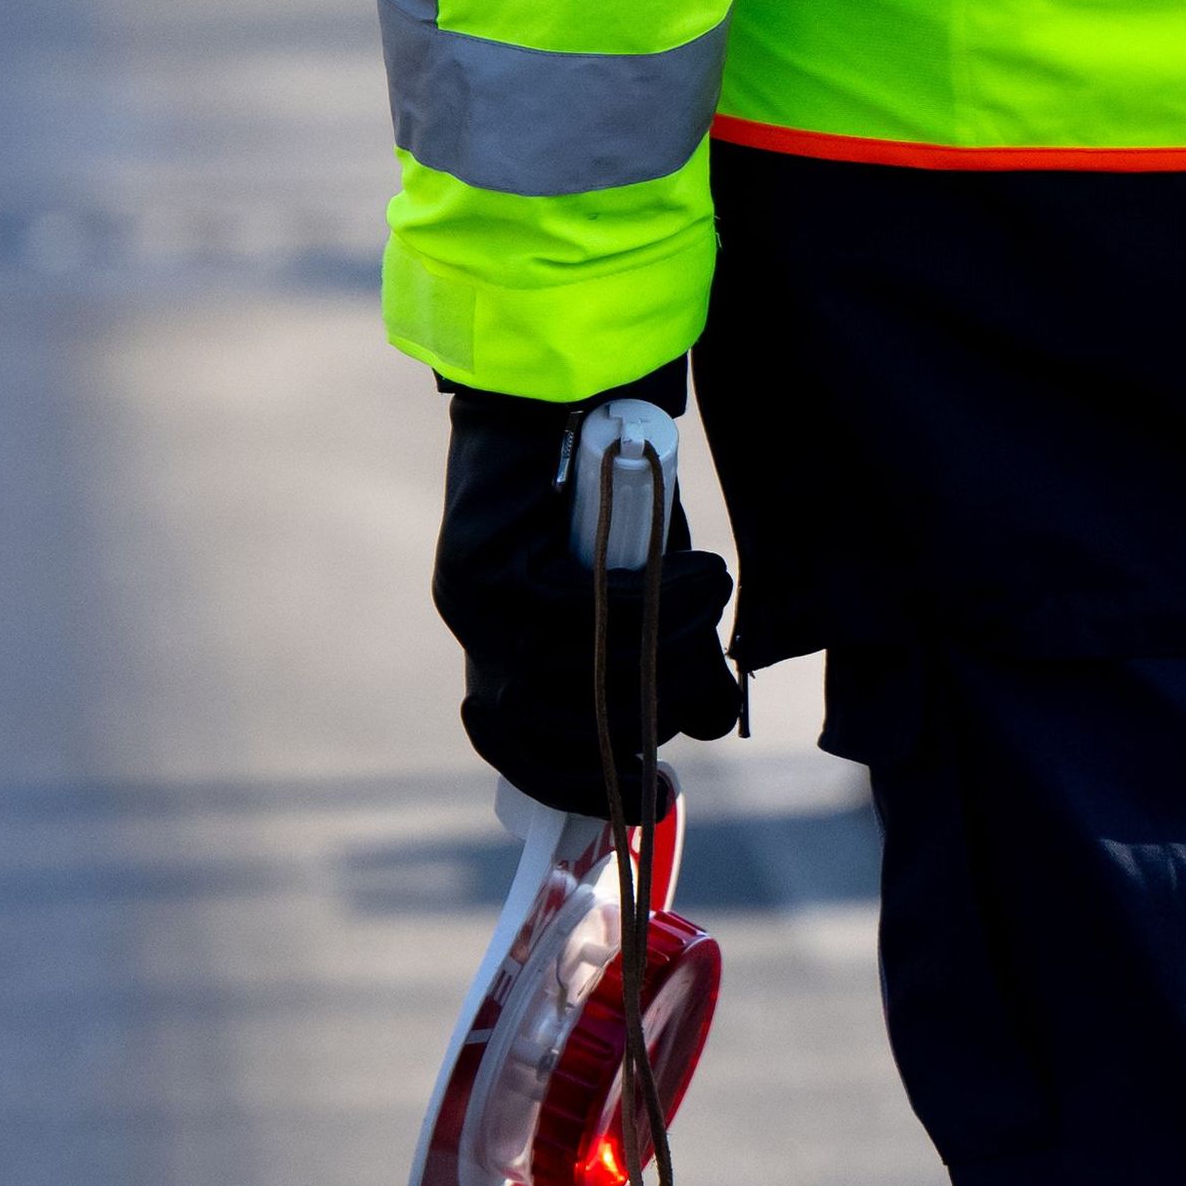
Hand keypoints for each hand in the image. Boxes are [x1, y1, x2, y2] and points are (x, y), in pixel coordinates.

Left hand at [431, 372, 745, 815]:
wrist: (564, 390)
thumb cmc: (608, 495)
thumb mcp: (646, 591)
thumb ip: (669, 656)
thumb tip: (707, 727)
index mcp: (503, 655)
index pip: (521, 754)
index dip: (581, 782)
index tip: (650, 795)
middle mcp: (478, 634)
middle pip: (558, 718)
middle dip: (642, 711)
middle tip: (701, 677)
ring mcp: (473, 598)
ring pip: (572, 665)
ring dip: (659, 645)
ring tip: (712, 602)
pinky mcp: (484, 555)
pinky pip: (575, 606)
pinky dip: (649, 597)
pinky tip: (700, 572)